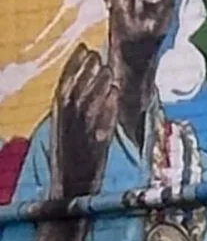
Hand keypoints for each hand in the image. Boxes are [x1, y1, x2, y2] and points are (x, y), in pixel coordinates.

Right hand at [50, 45, 117, 201]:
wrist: (70, 192)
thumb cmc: (76, 162)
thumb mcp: (73, 133)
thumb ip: (82, 112)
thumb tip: (97, 88)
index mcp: (59, 121)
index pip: (63, 87)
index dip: (73, 67)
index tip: (83, 48)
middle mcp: (66, 127)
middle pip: (73, 93)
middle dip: (83, 71)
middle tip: (96, 52)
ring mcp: (79, 137)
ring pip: (86, 106)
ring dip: (95, 85)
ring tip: (106, 67)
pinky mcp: (93, 149)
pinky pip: (100, 126)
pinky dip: (106, 109)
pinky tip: (114, 94)